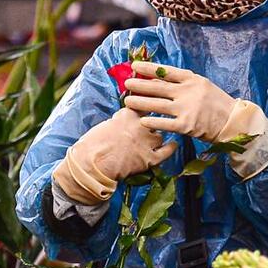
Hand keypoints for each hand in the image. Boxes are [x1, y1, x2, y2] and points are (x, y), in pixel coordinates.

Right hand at [55, 108, 173, 203]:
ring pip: (159, 136)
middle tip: (151, 123)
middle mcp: (141, 126)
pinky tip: (174, 145)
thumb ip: (119, 121)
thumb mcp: (105, 125)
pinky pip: (166, 152)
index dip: (145, 104)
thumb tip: (123, 121)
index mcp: (128, 115)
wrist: (93, 165)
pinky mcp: (150, 159)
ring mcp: (147, 142)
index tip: (149, 101)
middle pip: (153, 120)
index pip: (142, 104)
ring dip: (157, 137)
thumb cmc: (93, 145)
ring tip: (156, 139)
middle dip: (151, 123)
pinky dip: (171, 148)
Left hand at [122, 63, 240, 141]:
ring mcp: (186, 109)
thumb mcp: (202, 85)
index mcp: (192, 79)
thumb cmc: (216, 103)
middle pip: (158, 87)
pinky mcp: (186, 126)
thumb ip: (183, 83)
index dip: (149, 68)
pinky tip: (142, 120)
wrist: (232, 122)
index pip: (166, 71)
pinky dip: (152, 121)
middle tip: (126, 83)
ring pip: (157, 105)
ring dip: (140, 102)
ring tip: (127, 101)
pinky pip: (164, 123)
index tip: (135, 66)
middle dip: (140, 85)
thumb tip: (158, 79)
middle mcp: (188, 92)